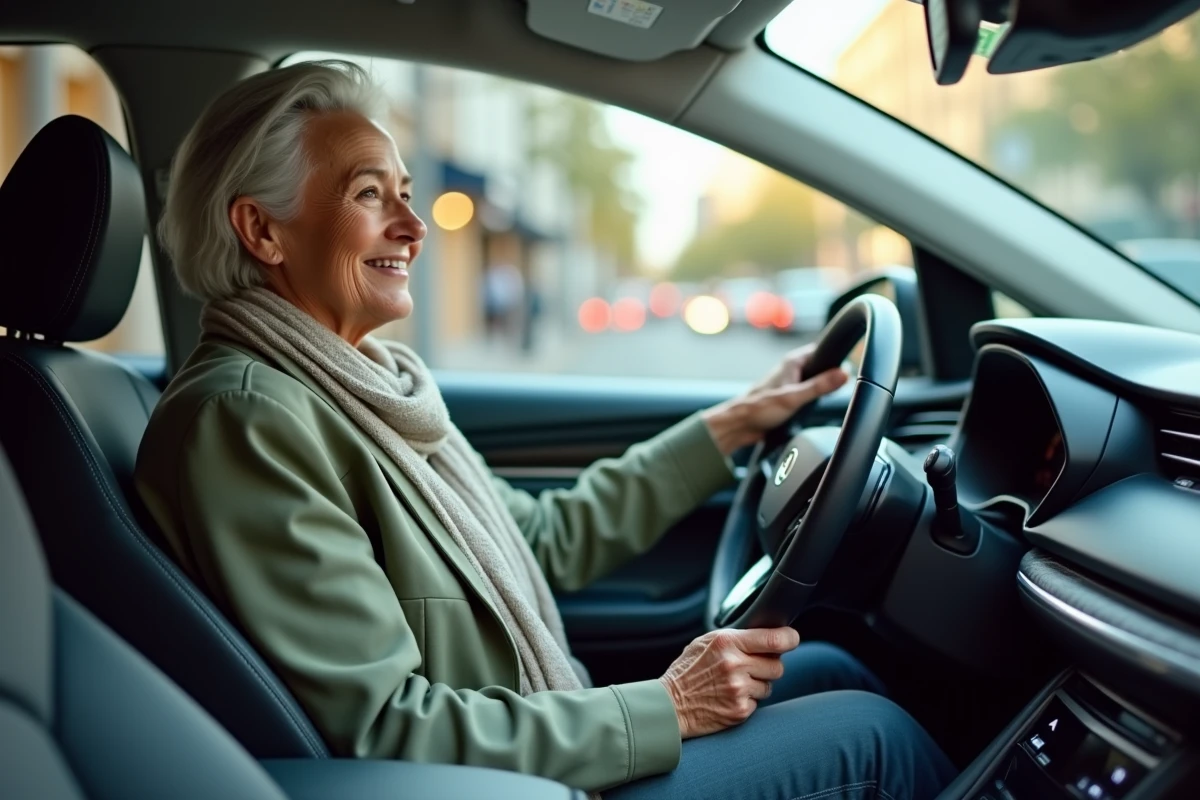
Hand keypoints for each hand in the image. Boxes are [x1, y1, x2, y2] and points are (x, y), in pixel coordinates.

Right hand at [659, 627, 799, 738]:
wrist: (669, 704)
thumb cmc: (687, 670)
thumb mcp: (706, 642)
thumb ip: (735, 638)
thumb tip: (766, 636)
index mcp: (727, 642)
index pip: (774, 639)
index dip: (789, 638)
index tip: (792, 638)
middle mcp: (735, 665)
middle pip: (778, 665)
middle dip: (769, 666)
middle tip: (751, 667)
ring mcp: (739, 690)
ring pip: (769, 686)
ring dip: (758, 685)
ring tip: (734, 683)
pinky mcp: (740, 711)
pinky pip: (757, 703)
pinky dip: (747, 700)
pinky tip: (728, 697)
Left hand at [702, 343, 848, 455]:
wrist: (739, 426)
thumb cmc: (758, 409)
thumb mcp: (794, 397)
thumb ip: (819, 386)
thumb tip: (843, 374)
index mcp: (792, 362)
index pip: (822, 350)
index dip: (837, 357)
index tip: (850, 366)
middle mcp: (791, 370)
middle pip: (821, 368)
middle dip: (831, 378)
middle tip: (840, 388)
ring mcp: (790, 384)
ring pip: (815, 383)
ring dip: (822, 391)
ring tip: (827, 400)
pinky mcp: (788, 398)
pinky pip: (808, 396)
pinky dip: (814, 402)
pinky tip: (814, 410)